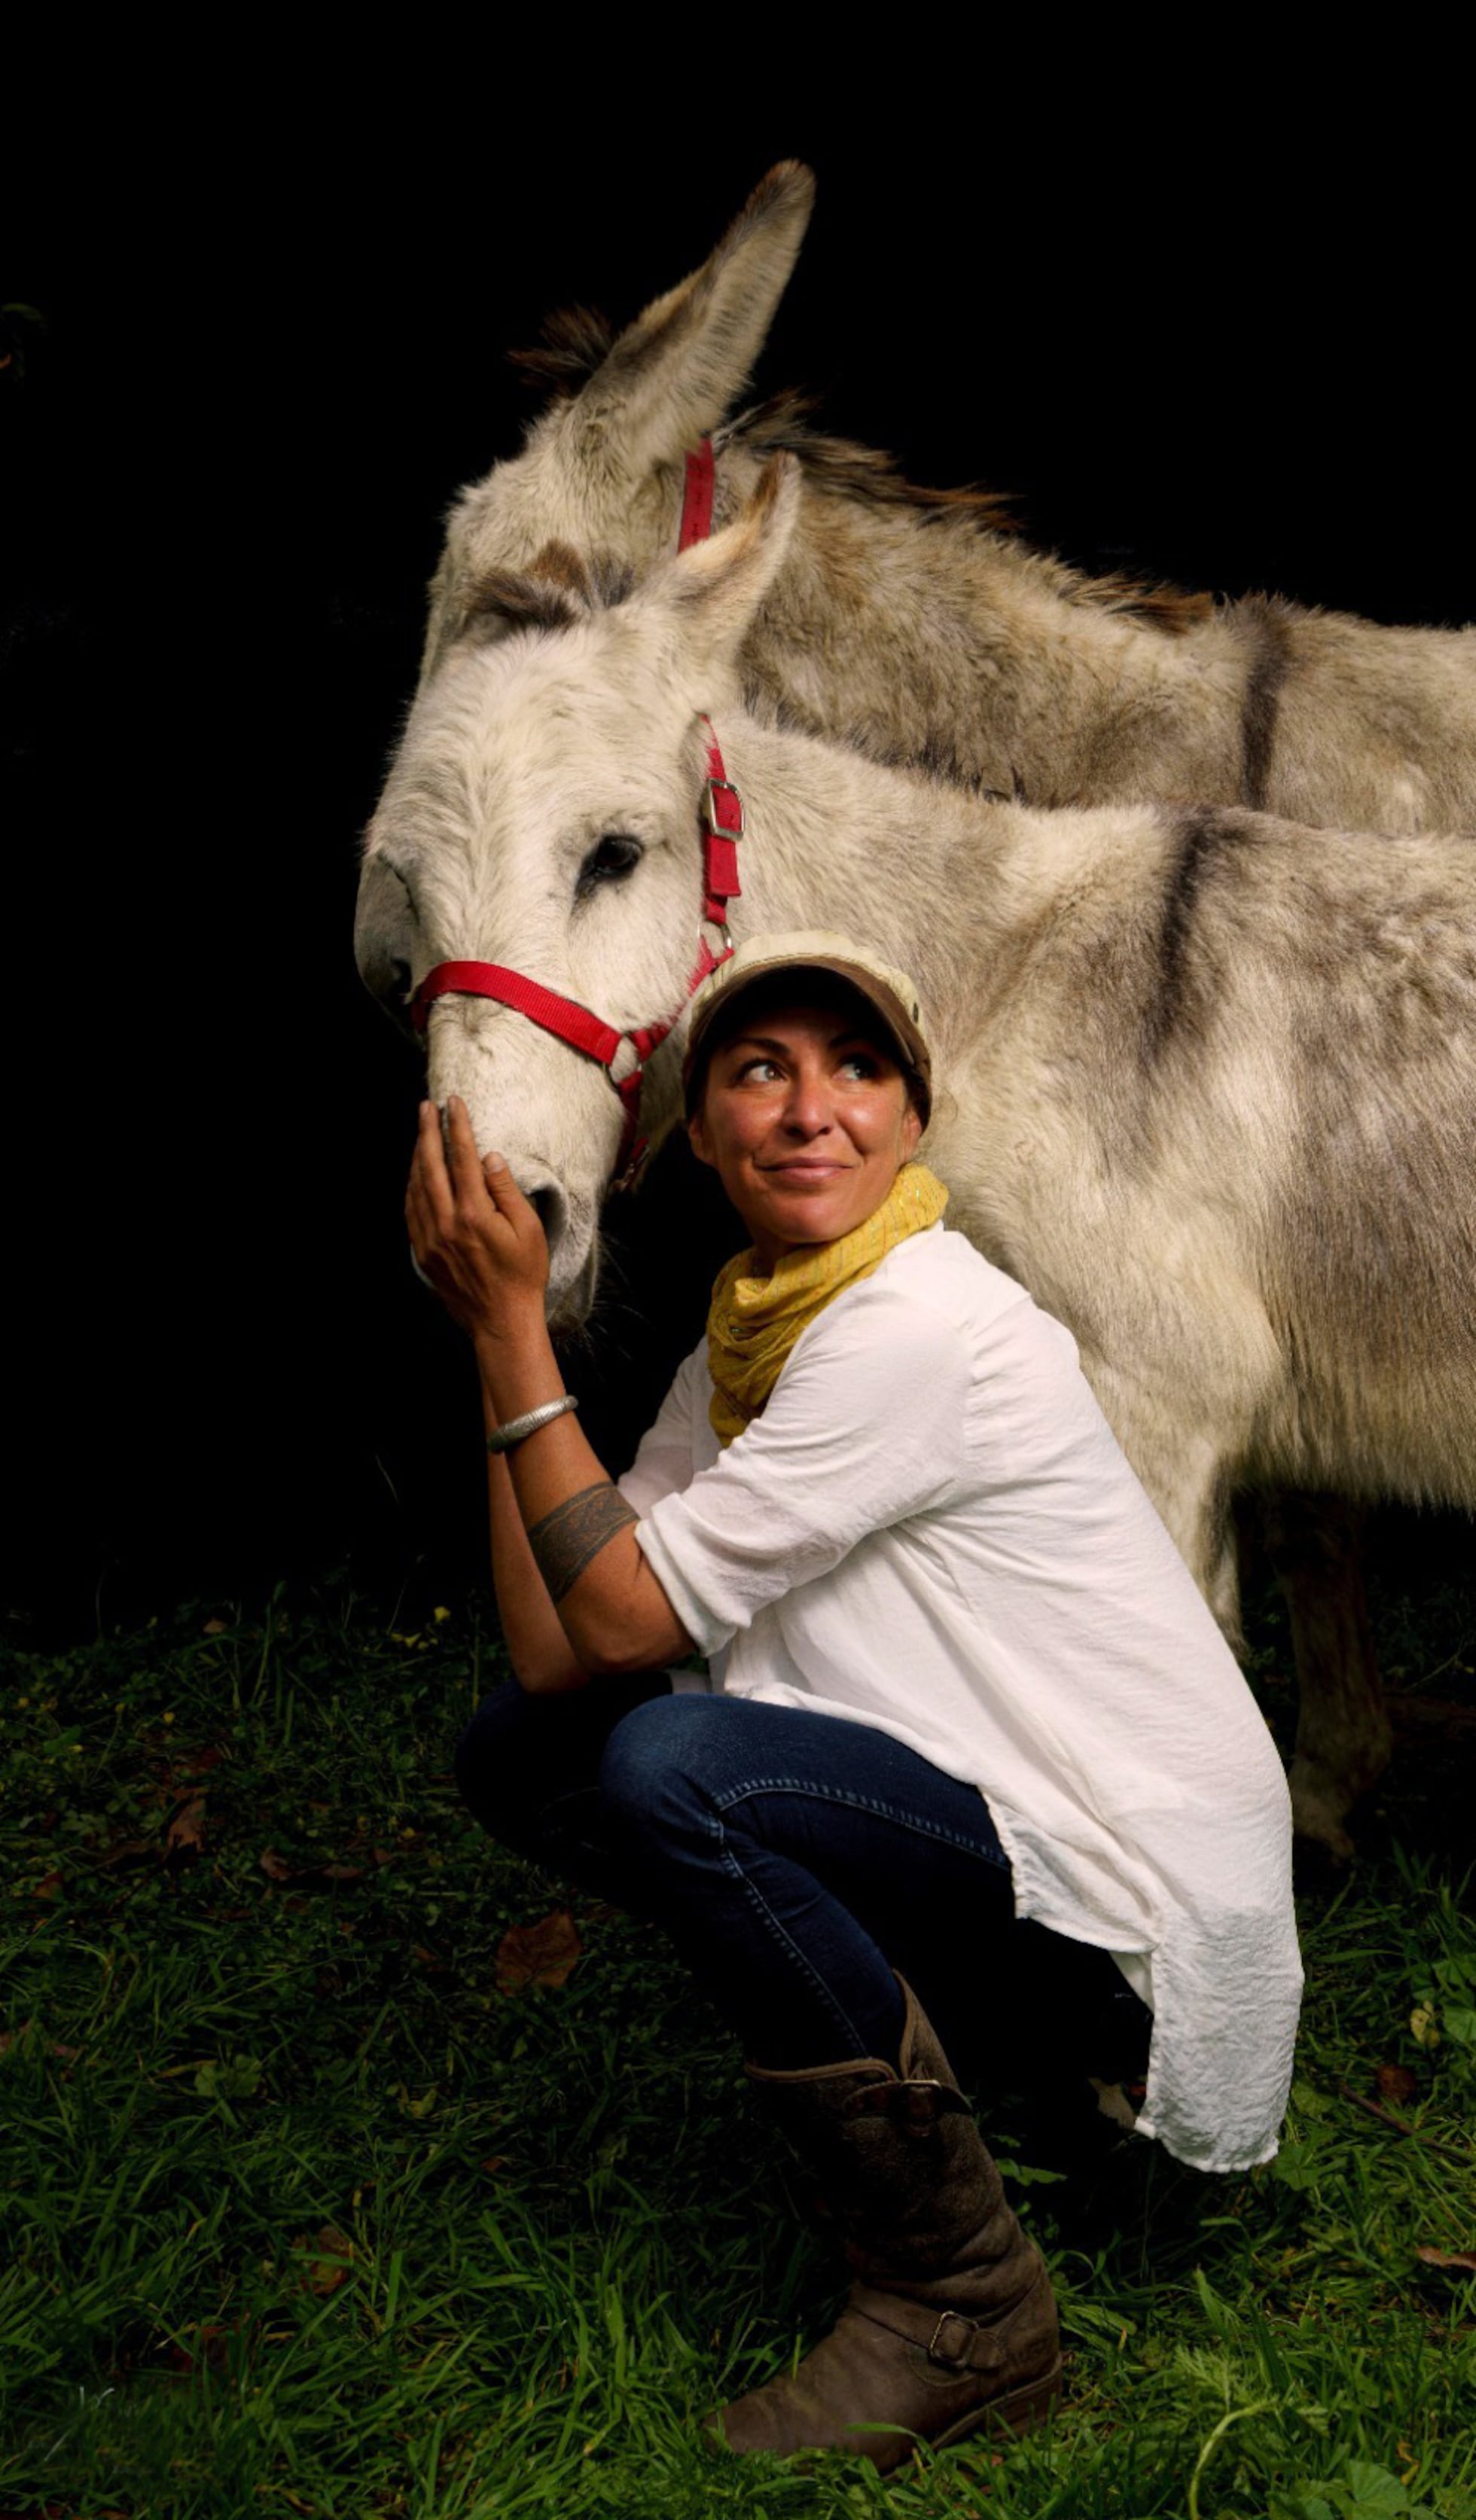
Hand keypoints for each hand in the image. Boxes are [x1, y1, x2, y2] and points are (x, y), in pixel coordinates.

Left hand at [404, 1097, 549, 1343]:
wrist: (501, 1321)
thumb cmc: (523, 1275)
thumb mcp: (529, 1229)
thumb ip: (506, 1190)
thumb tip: (489, 1156)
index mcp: (474, 1215)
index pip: (462, 1158)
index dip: (457, 1126)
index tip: (453, 1103)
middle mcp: (447, 1224)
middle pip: (431, 1167)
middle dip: (428, 1133)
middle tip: (426, 1107)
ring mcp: (430, 1240)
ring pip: (416, 1187)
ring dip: (418, 1156)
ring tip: (422, 1133)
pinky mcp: (424, 1254)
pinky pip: (411, 1211)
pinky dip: (412, 1186)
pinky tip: (417, 1173)